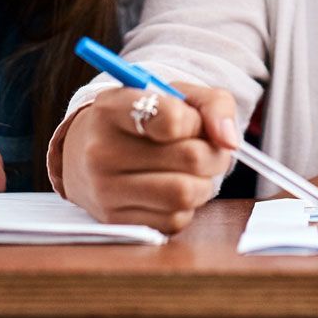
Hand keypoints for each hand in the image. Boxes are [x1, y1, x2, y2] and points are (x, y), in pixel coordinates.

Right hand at [57, 83, 239, 232]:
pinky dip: (186, 206)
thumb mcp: (175, 95)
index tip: (192, 120)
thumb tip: (229, 140)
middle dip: (213, 154)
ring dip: (204, 183)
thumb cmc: (142, 119)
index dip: (196, 121)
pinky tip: (173, 188)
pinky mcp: (116, 222)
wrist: (88, 153)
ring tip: (195, 171)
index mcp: (112, 108)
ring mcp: (106, 191)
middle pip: (190, 158)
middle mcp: (101, 151)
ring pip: (185, 194)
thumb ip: (213, 105)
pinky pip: (175, 220)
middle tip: (209, 148)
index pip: (171, 119)